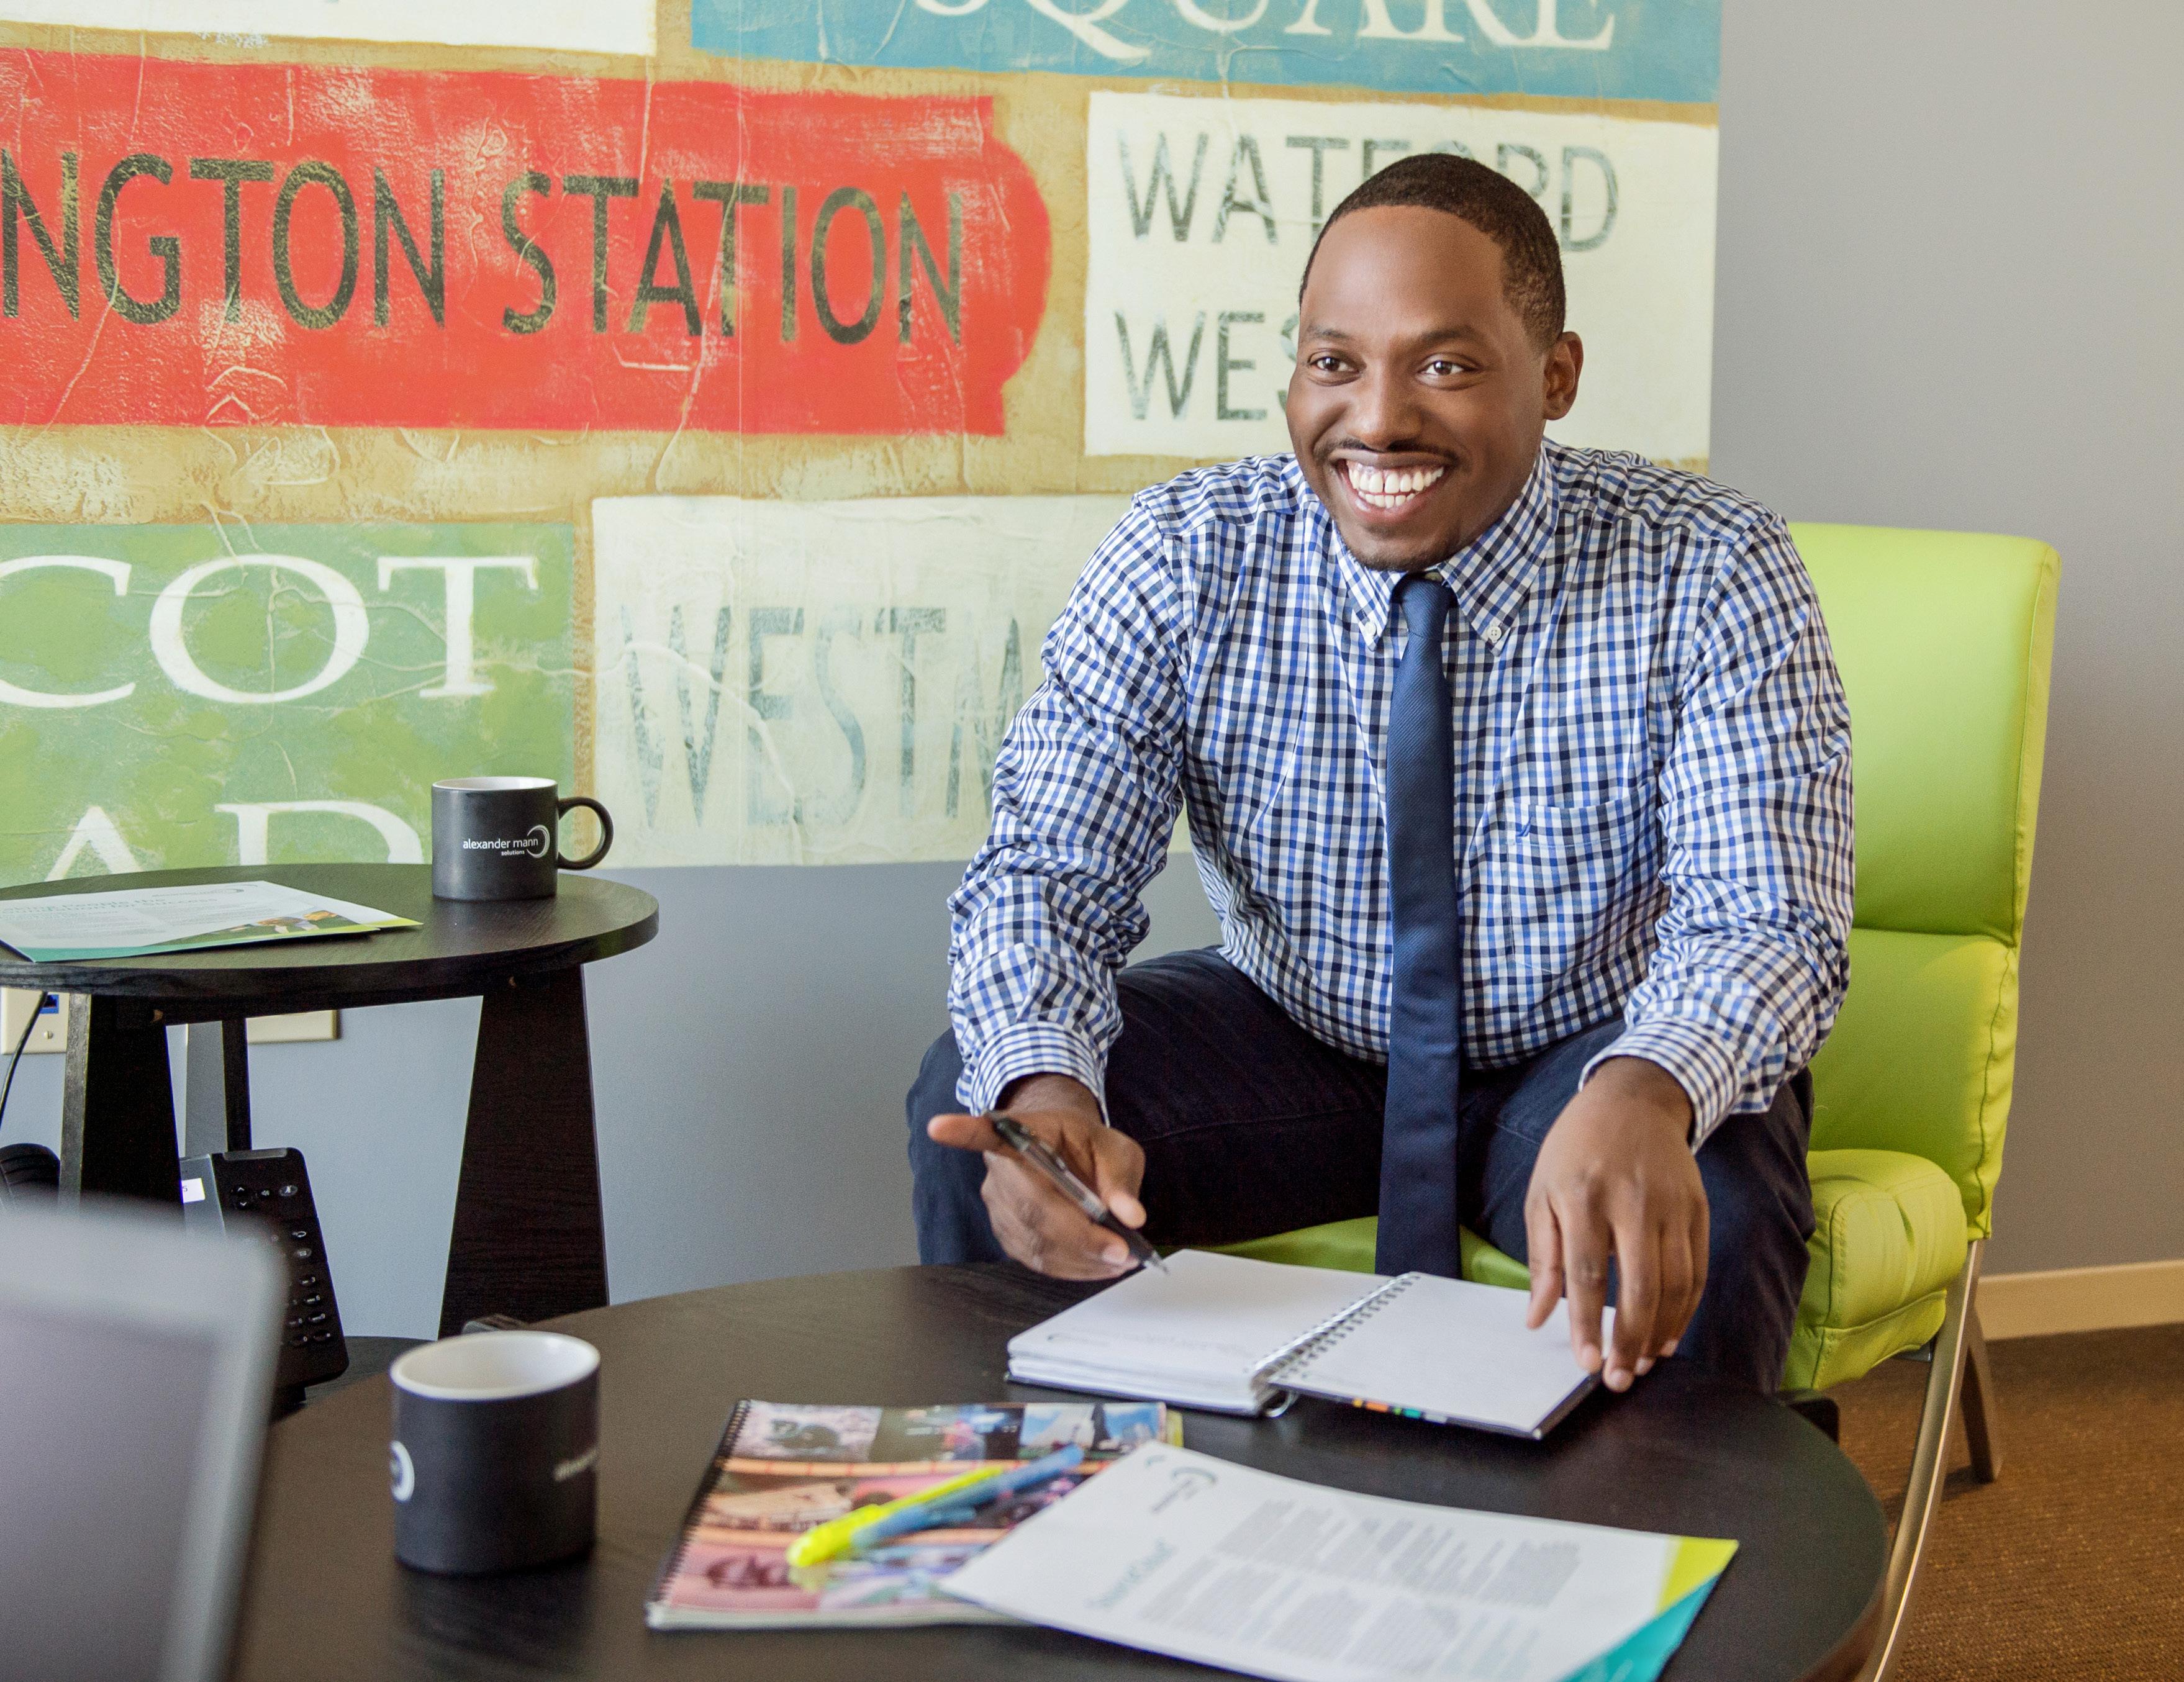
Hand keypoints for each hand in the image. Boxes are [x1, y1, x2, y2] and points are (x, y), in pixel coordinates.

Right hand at [926, 1074, 1147, 1279]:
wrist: (1067, 1150)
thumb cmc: (1086, 1144)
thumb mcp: (1114, 1147)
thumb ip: (1120, 1177)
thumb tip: (1130, 1215)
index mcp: (1022, 1130)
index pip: (986, 1131)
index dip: (962, 1131)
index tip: (938, 1126)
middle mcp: (1000, 1168)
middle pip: (1029, 1207)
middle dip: (1077, 1236)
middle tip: (1120, 1249)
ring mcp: (999, 1203)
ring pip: (1033, 1241)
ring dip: (1079, 1258)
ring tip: (1120, 1259)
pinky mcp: (1007, 1231)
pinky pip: (1035, 1257)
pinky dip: (1070, 1266)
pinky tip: (1098, 1264)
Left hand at [1523, 1057, 1707, 1392]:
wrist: (1634, 1100)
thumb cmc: (1575, 1149)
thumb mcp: (1541, 1192)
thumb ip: (1541, 1258)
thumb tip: (1537, 1319)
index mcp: (1583, 1196)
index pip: (1586, 1273)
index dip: (1587, 1323)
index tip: (1587, 1363)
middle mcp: (1631, 1202)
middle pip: (1639, 1286)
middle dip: (1629, 1340)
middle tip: (1619, 1379)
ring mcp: (1670, 1206)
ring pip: (1675, 1284)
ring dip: (1661, 1332)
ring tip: (1642, 1362)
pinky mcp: (1697, 1209)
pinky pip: (1697, 1270)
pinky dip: (1687, 1309)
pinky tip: (1668, 1333)